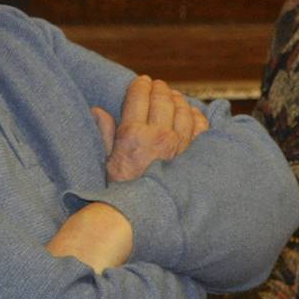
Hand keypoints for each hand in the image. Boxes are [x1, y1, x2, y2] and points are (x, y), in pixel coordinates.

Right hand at [93, 75, 209, 182]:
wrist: (145, 217)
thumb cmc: (122, 191)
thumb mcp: (106, 162)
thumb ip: (104, 134)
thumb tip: (98, 111)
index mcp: (132, 134)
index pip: (139, 96)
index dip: (140, 84)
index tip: (142, 81)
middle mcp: (158, 135)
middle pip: (162, 98)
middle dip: (159, 88)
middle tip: (157, 86)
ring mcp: (179, 145)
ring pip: (183, 108)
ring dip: (177, 99)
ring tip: (173, 97)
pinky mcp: (193, 155)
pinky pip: (200, 125)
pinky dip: (195, 115)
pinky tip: (190, 113)